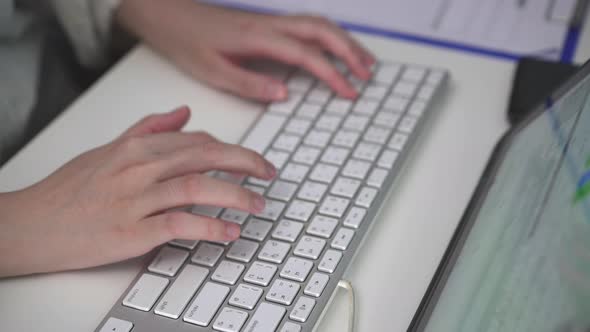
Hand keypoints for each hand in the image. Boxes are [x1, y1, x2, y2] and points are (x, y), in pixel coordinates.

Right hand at [0, 107, 275, 276]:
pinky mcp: (130, 231)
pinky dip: (209, 227)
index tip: (251, 160)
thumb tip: (183, 112)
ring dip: (236, 195)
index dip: (231, 150)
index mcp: (137, 146)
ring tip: (258, 204)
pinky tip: (229, 232)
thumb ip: (148, 129)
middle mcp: (139, 167)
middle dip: (245, 163)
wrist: (31, 223)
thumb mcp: (109, 149)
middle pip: (205, 157)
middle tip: (269, 174)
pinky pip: (179, 225)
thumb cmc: (70, 189)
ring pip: (197, 187)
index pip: (197, 141)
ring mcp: (135, 199)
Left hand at [116, 0, 374, 100]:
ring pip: (318, 24)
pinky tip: (335, 49)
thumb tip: (284, 94)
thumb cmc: (188, 42)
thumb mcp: (213, 71)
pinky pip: (307, 25)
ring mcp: (270, 21)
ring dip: (345, 41)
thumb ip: (249, 83)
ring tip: (364, 62)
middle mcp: (269, 24)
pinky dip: (329, 37)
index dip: (332, 74)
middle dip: (350, 51)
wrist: (168, 14)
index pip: (306, 55)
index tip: (350, 92)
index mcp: (258, 37)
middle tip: (368, 75)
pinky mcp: (267, 23)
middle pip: (322, 30)